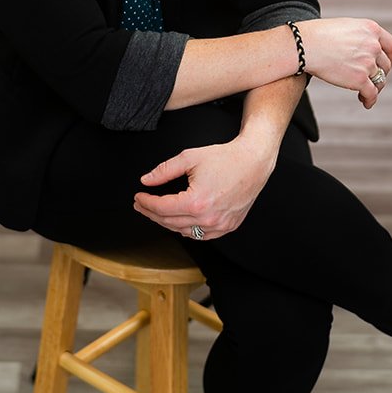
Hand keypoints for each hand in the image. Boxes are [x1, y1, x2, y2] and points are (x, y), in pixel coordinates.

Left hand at [133, 138, 274, 241]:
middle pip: (169, 222)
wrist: (253, 162)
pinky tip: (179, 220)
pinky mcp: (228, 227)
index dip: (146, 203)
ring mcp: (219, 226)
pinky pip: (201, 235)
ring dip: (167, 223)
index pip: (161, 208)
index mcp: (196, 202)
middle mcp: (208, 218)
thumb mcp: (189, 158)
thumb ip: (164, 170)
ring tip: (157, 212)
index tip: (138, 197)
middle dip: (152, 213)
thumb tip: (146, 180)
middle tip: (141, 205)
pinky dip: (187, 229)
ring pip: (184, 231)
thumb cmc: (225, 158)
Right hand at [297, 17, 391, 109]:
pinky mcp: (360, 79)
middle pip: (385, 64)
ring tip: (366, 93)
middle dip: (380, 73)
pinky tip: (365, 103)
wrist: (304, 45)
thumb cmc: (317, 35)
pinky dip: (370, 99)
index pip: (389, 45)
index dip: (389, 57)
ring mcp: (368, 63)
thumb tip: (363, 51)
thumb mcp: (345, 27)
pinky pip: (371, 93)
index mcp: (371, 29)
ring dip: (375, 87)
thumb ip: (359, 37)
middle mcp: (373, 45)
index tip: (385, 64)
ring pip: (380, 80)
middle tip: (372, 80)